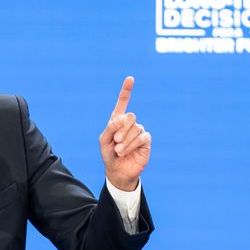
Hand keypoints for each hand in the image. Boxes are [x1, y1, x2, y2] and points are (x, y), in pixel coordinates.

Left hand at [99, 76, 150, 190]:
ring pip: (135, 128)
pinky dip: (131, 144)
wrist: (117, 171)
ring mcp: (139, 131)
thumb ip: (110, 127)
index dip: (126, 90)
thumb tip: (122, 118)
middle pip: (130, 116)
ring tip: (119, 150)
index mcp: (118, 120)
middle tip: (116, 140)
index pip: (123, 102)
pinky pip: (141, 137)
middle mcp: (130, 124)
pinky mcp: (145, 141)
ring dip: (125, 140)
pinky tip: (125, 151)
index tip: (130, 79)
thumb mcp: (103, 141)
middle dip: (121, 129)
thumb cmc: (109, 155)